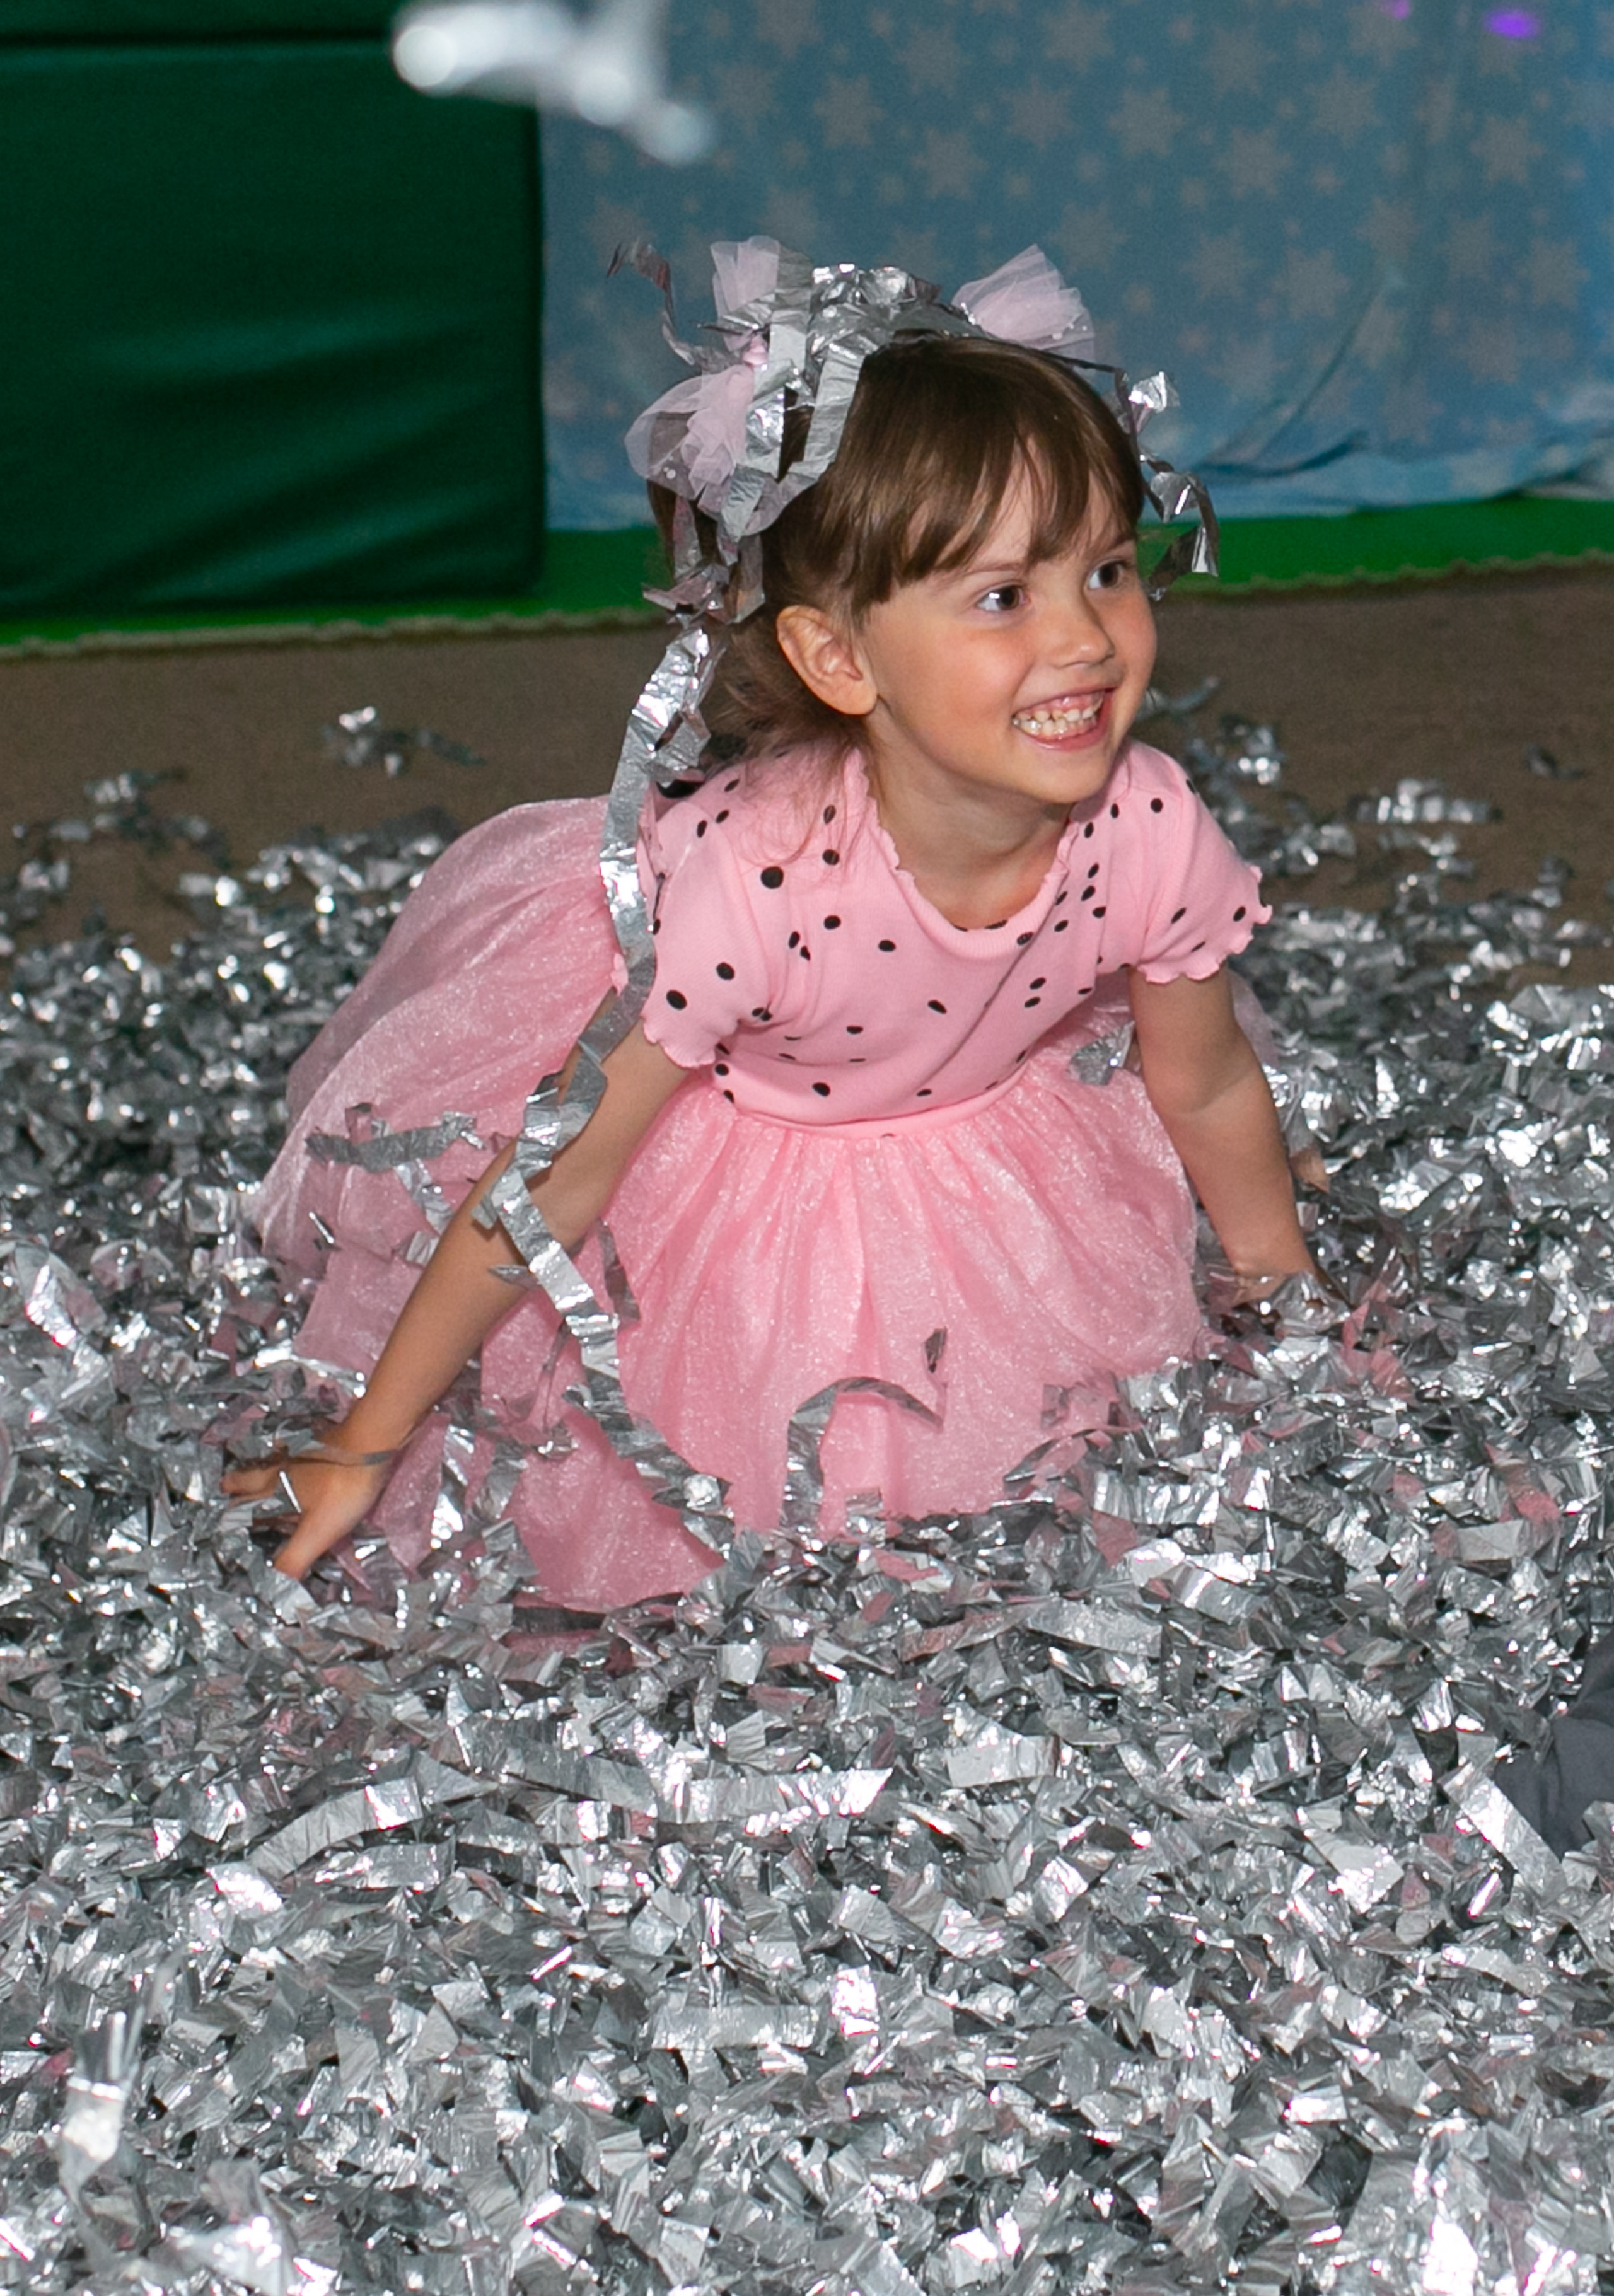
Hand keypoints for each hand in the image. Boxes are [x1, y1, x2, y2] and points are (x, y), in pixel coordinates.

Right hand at [221, 1435, 398, 1579]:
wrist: (369, 1444)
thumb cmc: (342, 1490)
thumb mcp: (317, 1533)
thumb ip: (292, 1561)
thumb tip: (274, 1592)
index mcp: (273, 1493)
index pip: (241, 1508)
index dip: (229, 1518)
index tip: (220, 1525)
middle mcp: (280, 1472)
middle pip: (248, 1477)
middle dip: (235, 1485)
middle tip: (226, 1488)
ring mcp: (300, 1456)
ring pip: (270, 1463)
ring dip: (259, 1470)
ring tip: (256, 1476)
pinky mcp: (320, 1445)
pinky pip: (294, 1453)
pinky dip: (288, 1458)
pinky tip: (298, 1458)